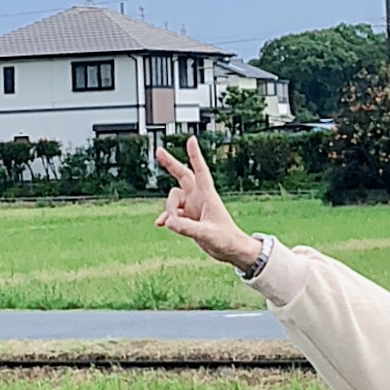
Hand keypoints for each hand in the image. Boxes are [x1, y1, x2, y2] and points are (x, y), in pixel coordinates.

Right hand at [155, 135, 260, 269]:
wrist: (231, 250)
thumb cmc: (226, 239)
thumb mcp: (207, 234)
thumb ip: (187, 228)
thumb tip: (168, 222)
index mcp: (208, 196)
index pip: (201, 171)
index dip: (195, 156)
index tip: (191, 140)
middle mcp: (199, 198)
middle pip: (182, 176)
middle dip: (170, 164)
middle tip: (158, 151)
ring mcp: (193, 207)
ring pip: (173, 199)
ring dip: (169, 210)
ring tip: (172, 224)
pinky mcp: (188, 218)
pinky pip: (172, 213)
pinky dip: (166, 218)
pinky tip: (161, 224)